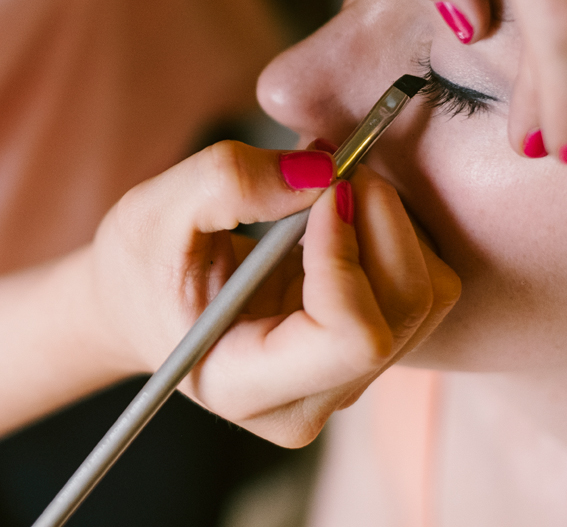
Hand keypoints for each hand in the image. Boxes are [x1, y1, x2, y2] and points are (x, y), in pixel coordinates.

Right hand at [86, 141, 458, 445]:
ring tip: (333, 187)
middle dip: (383, 222)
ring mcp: (344, 379)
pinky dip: (398, 234)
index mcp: (247, 384)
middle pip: (404, 312)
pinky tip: (344, 214)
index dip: (347, 250)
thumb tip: (321, 168)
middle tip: (338, 166)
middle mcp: (310, 400)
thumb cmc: (140, 266)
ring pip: (428, 297)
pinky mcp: (366, 348)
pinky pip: (424, 287)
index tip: (317, 191)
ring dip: (395, 224)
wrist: (138, 301)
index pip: (352, 336)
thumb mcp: (155, 211)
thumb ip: (228, 181)